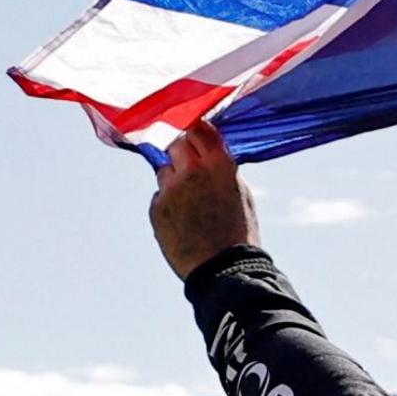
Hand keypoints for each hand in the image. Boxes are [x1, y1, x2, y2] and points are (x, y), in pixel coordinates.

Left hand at [148, 123, 258, 278]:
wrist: (222, 268)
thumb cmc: (237, 232)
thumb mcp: (240, 192)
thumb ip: (221, 167)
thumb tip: (207, 152)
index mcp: (219, 163)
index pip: (199, 127)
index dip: (196, 132)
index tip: (196, 137)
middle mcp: (192, 170)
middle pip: (177, 143)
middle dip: (182, 152)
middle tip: (189, 168)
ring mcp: (171, 188)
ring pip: (165, 169)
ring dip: (173, 178)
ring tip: (189, 202)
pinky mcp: (157, 207)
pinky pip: (159, 195)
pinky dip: (167, 203)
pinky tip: (182, 220)